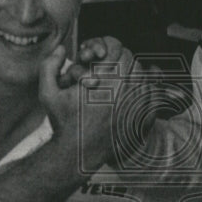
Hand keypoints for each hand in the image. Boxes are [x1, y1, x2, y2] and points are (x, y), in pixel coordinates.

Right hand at [38, 38, 137, 172]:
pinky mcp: (143, 116)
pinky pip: (153, 93)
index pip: (117, 48)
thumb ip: (49, 65)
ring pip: (144, 74)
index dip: (108, 48)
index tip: (101, 56)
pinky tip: (134, 91)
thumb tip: (61, 47)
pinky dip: (146, 88)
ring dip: (132, 73)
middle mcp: (123, 88)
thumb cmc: (64, 123)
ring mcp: (136, 102)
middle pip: (131, 59)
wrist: (78, 153)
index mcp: (103, 79)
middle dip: (119, 60)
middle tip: (108, 68)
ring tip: (119, 79)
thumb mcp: (48, 94)